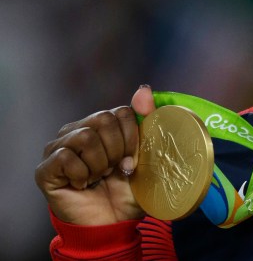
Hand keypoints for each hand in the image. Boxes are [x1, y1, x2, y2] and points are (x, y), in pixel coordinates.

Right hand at [34, 86, 156, 224]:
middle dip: (117, 150)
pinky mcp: (45, 168)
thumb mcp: (146, 153)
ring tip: (99, 177)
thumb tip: (143, 88)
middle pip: (103, 119)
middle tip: (114, 170)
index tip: (132, 160)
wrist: (113, 223)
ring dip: (100, 164)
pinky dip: (83, 175)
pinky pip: (66, 157)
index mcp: (101, 125)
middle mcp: (77, 130)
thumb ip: (146, 119)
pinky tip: (83, 185)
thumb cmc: (128, 189)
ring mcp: (58, 148)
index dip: (132, 138)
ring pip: (85, 137)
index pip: (121, 112)